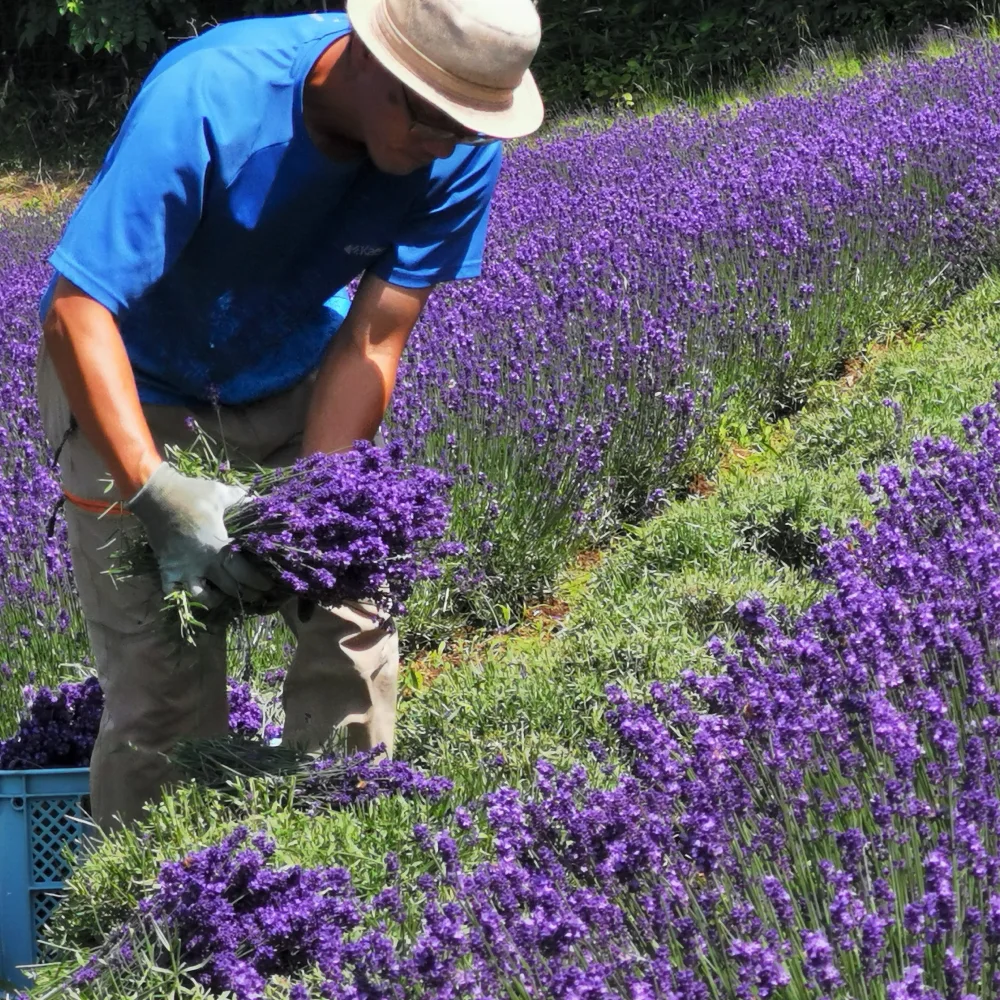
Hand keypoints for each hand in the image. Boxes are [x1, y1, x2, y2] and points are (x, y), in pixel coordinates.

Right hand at [126, 462, 273, 605]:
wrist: (156, 495)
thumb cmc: (191, 494)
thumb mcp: (220, 493)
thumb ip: (241, 499)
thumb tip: (258, 500)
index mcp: (218, 547)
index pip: (243, 572)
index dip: (257, 582)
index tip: (268, 586)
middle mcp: (203, 563)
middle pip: (229, 588)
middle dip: (245, 594)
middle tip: (257, 597)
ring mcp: (183, 569)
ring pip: (201, 596)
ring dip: (215, 600)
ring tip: (224, 598)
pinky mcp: (166, 568)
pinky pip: (172, 591)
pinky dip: (181, 595)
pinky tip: (192, 592)